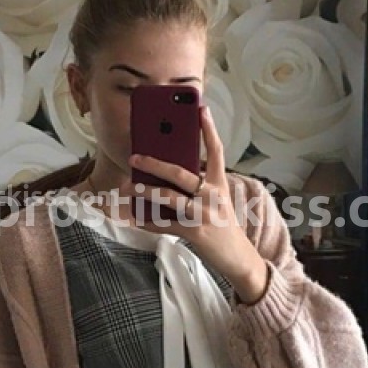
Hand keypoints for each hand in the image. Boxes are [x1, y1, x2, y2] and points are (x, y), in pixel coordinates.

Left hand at [123, 107, 268, 303]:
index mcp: (220, 184)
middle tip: (136, 157)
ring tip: (130, 186)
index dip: (209, 129)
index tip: (201, 109)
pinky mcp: (194, 233)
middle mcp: (212, 196)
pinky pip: (165, 224)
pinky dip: (149, 222)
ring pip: (169, 197)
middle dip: (154, 164)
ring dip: (146, 191)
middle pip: (180, 173)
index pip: (216, 151)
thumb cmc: (223, 226)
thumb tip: (167, 175)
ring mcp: (203, 214)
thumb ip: (199, 187)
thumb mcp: (217, 202)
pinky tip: (137, 217)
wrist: (237, 257)